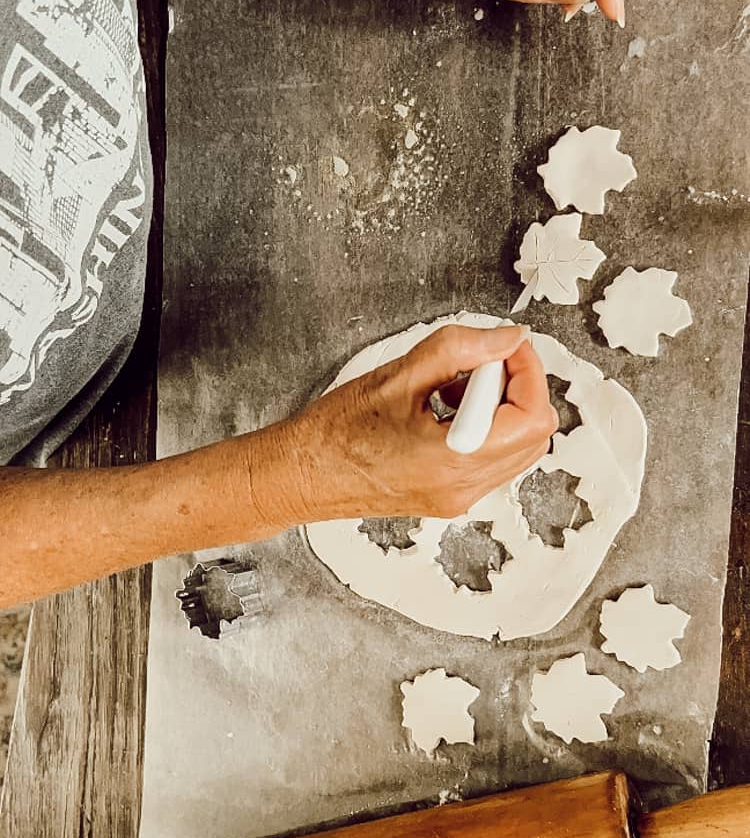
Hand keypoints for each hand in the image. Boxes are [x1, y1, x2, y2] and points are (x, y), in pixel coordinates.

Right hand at [264, 323, 557, 524]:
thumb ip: (461, 350)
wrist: (300, 475)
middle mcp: (462, 488)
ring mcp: (457, 498)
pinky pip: (491, 461)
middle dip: (519, 389)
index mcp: (452, 460)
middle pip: (534, 436)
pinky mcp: (449, 498)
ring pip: (517, 449)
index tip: (507, 347)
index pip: (531, 417)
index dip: (528, 372)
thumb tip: (506, 339)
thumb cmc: (334, 433)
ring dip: (501, 408)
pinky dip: (486, 428)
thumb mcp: (399, 375)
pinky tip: (446, 409)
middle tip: (483, 362)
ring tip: (455, 386)